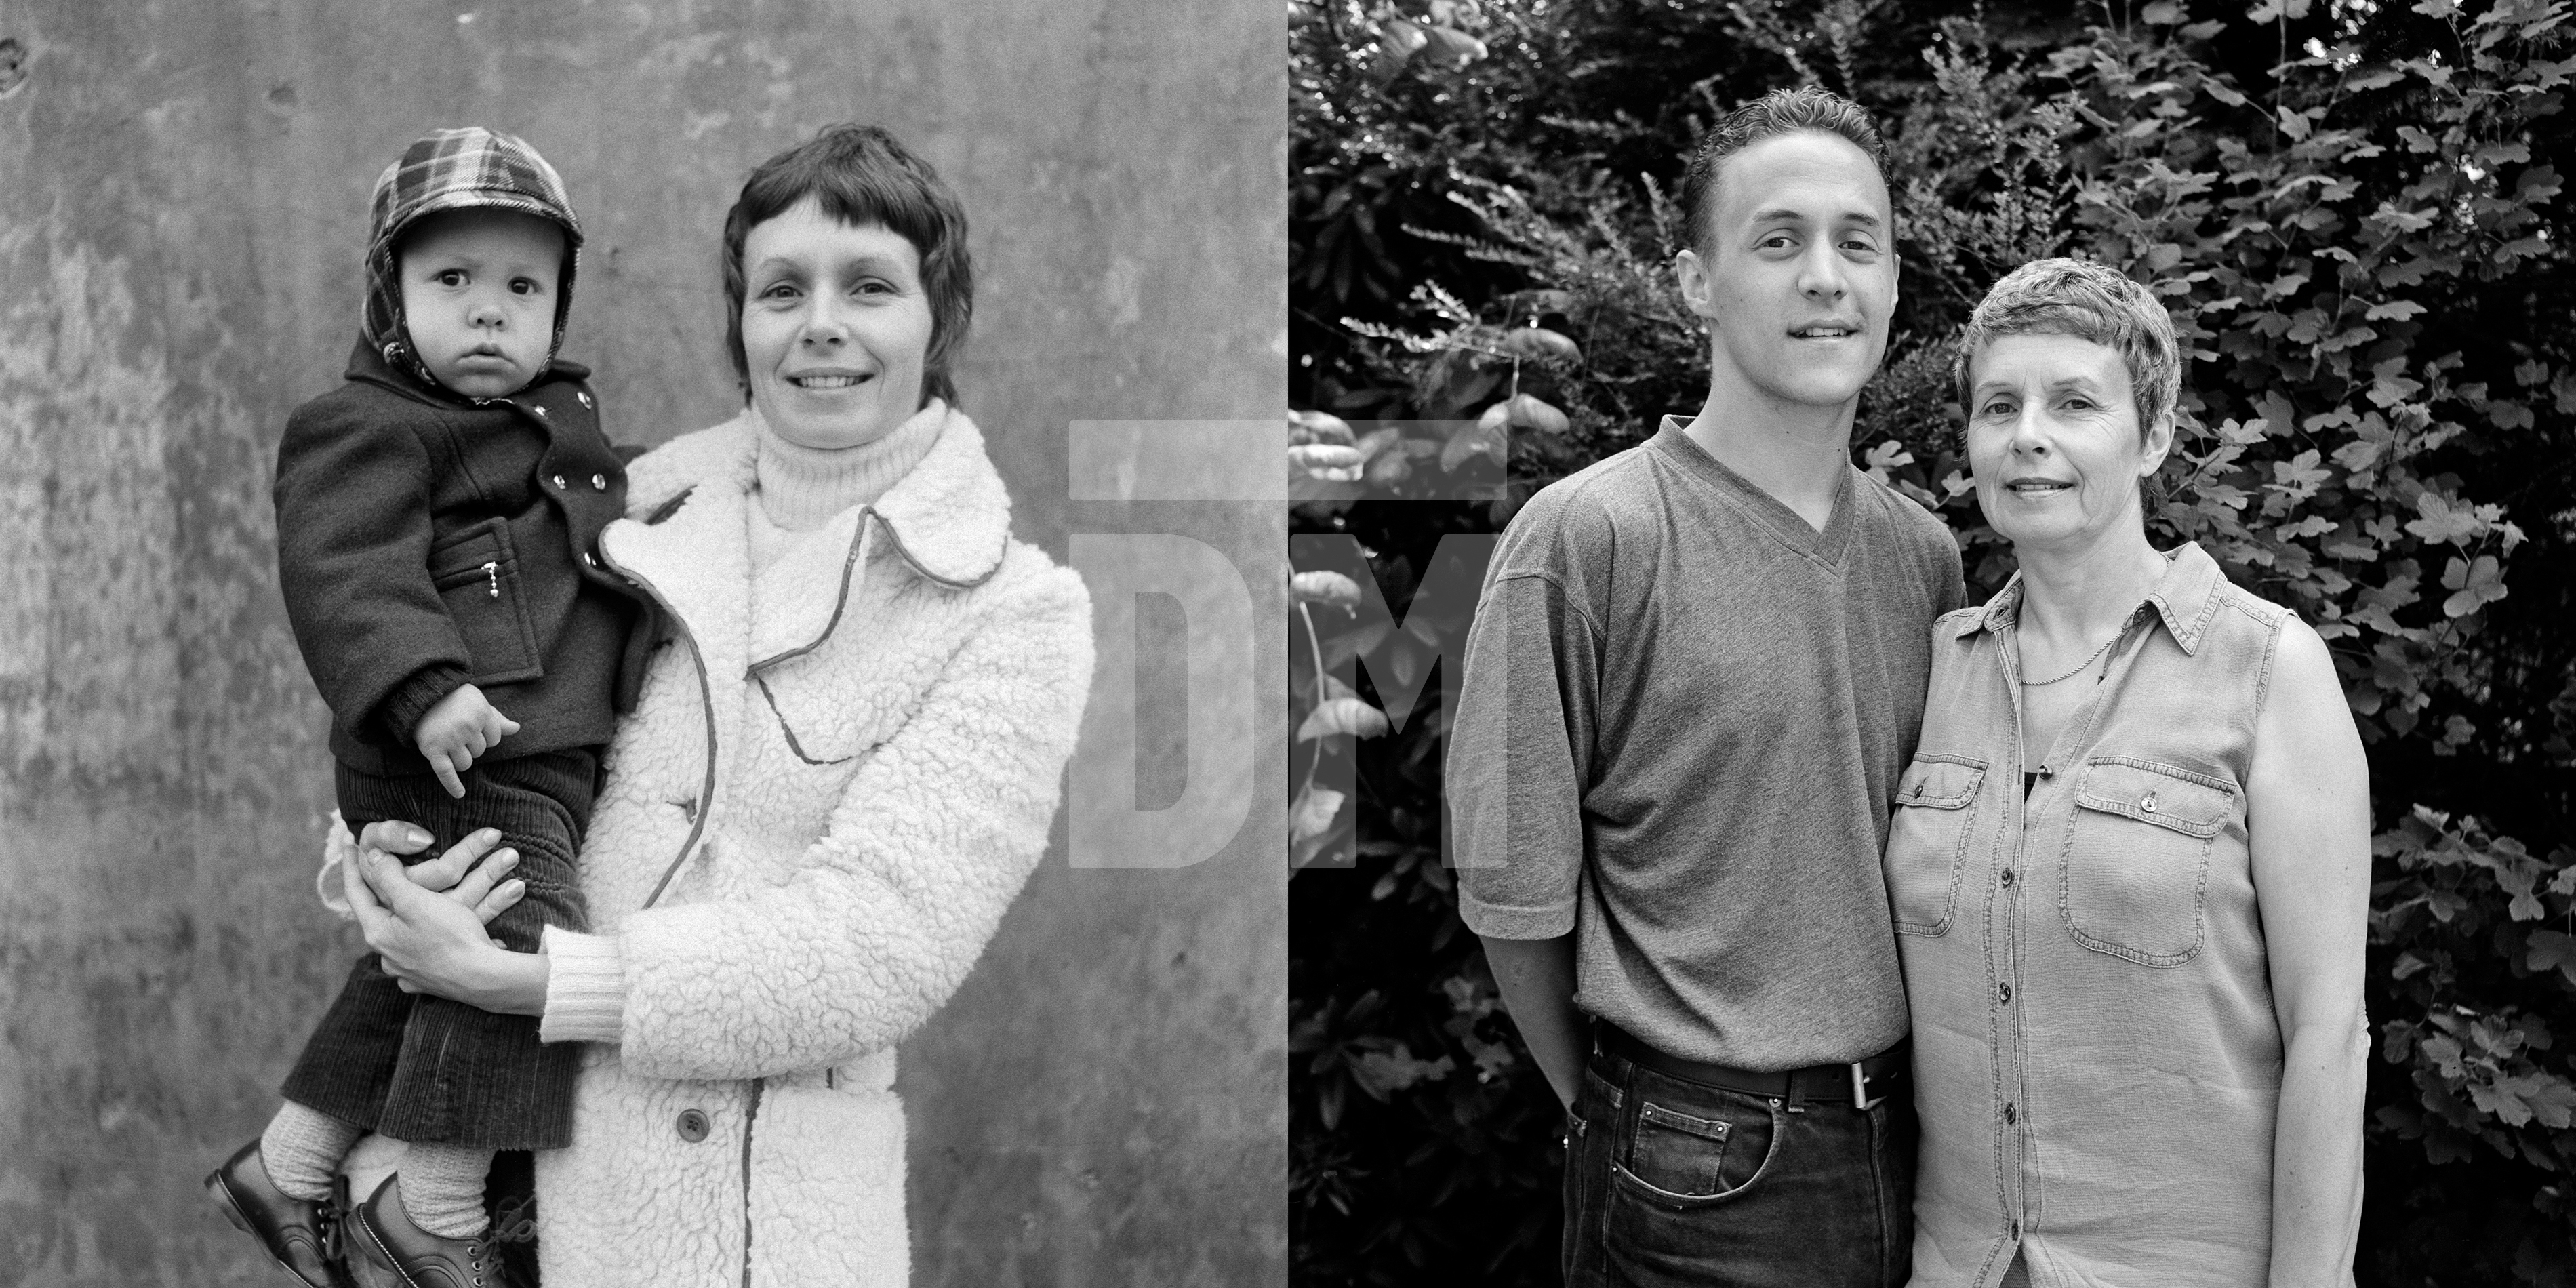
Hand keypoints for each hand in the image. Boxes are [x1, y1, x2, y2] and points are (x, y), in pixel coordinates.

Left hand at [342, 842, 548, 1014]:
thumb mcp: (417, 900)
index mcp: (378, 933)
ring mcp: (406, 971)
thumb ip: (390, 877)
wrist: (483, 978)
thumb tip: (373, 858)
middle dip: (381, 892)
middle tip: (381, 870)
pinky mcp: (426, 980)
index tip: (350, 844)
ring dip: (402, 916)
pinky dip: (419, 940)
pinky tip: (427, 938)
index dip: (352, 866)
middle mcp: (386, 955)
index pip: (356, 893)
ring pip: (398, 935)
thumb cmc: (451, 936)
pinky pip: (418, 954)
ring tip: (410, 901)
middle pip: (377, 914)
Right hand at [414, 683, 520, 798]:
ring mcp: (450, 739)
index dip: (485, 735)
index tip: (472, 726)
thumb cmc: (454, 698)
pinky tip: (460, 794)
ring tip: (449, 744)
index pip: (495, 739)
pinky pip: (446, 772)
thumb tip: (516, 729)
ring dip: (460, 759)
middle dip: (471, 745)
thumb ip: (497, 718)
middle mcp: (467, 727)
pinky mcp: (433, 749)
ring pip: (466, 764)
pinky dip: (452, 785)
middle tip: (456, 730)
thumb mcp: (478, 702)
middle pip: (480, 751)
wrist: (421, 693)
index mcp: (482, 714)